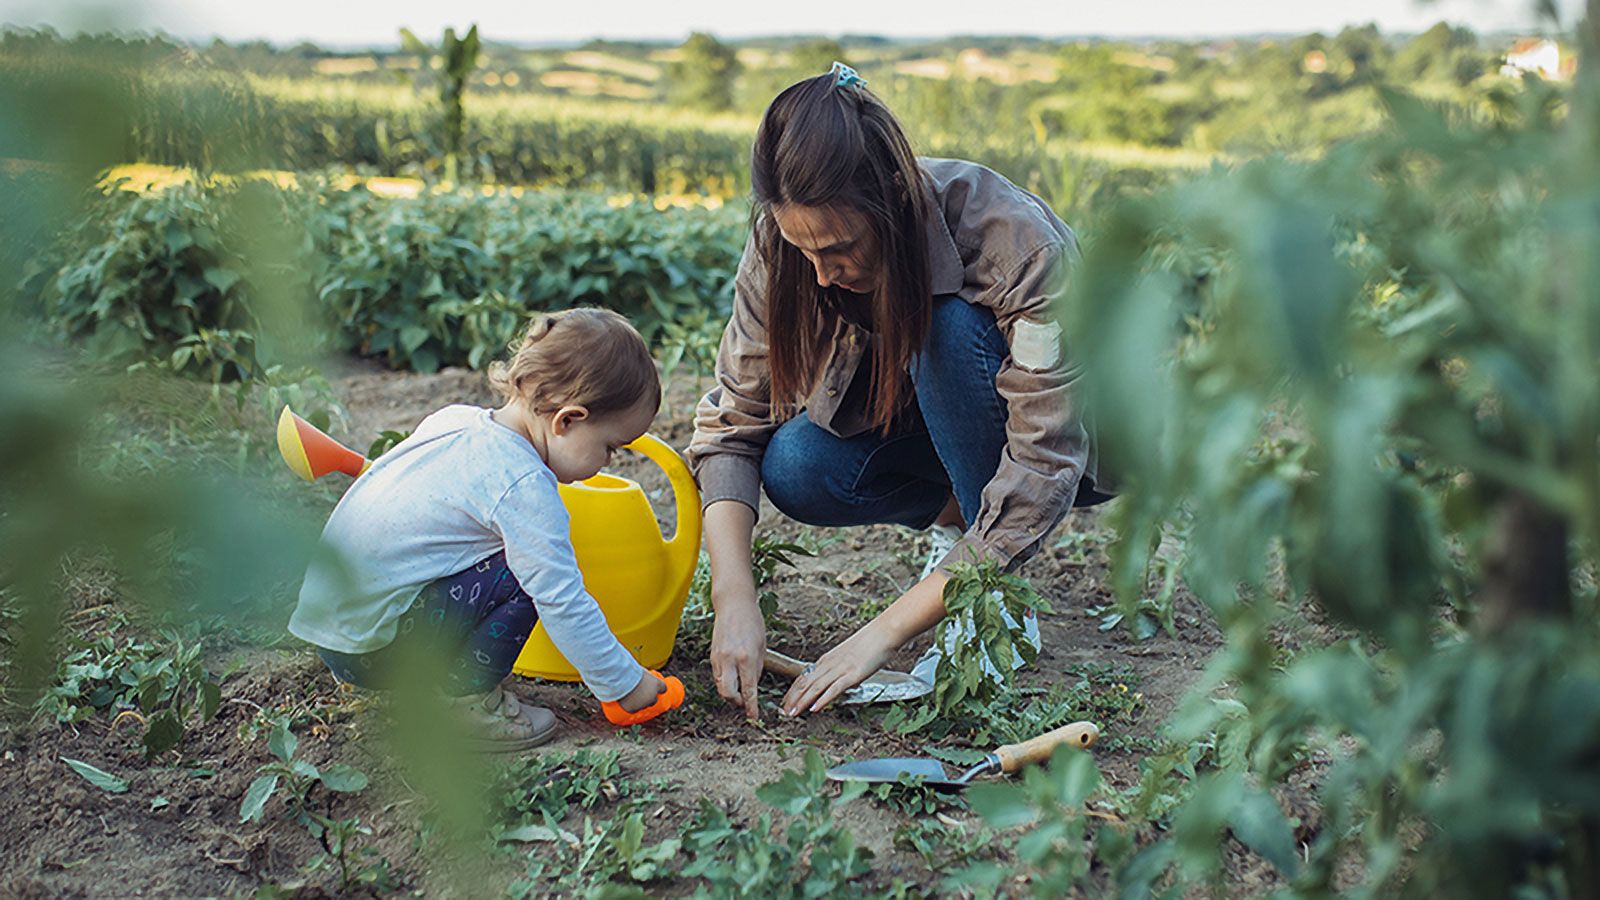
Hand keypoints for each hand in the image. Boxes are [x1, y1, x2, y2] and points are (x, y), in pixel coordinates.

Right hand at [616, 670, 667, 712]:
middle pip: (654, 700)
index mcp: (657, 684)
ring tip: (632, 697)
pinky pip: (633, 709)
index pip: (663, 688)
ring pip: (644, 706)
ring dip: (640, 703)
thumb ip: (643, 675)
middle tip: (641, 693)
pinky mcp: (633, 709)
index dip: (659, 688)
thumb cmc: (630, 671)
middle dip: (649, 698)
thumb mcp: (640, 670)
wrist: (621, 679)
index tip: (655, 687)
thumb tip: (640, 676)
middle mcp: (652, 696)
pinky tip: (627, 704)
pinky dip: (631, 707)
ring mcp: (643, 704)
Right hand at [709, 595, 765, 719]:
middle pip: (728, 694)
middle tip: (745, 704)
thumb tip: (753, 686)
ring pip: (721, 687)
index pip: (748, 690)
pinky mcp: (712, 656)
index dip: (751, 707)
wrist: (733, 605)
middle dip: (736, 703)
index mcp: (747, 657)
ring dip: (730, 694)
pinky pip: (718, 676)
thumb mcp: (762, 646)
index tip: (754, 717)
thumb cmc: (752, 623)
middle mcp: (730, 660)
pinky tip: (733, 680)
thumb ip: (757, 668)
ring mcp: (718, 658)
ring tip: (740, 693)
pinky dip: (725, 682)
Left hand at [781, 622, 894, 715]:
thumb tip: (841, 683)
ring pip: (816, 687)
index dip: (793, 691)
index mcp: (827, 659)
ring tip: (793, 713)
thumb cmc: (871, 644)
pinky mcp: (853, 674)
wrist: (884, 632)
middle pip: (805, 682)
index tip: (786, 702)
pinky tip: (815, 709)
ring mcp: (841, 669)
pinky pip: (834, 689)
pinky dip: (823, 699)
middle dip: (793, 699)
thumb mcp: (850, 657)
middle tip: (783, 712)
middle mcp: (830, 664)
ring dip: (802, 701)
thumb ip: (842, 670)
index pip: (804, 677)